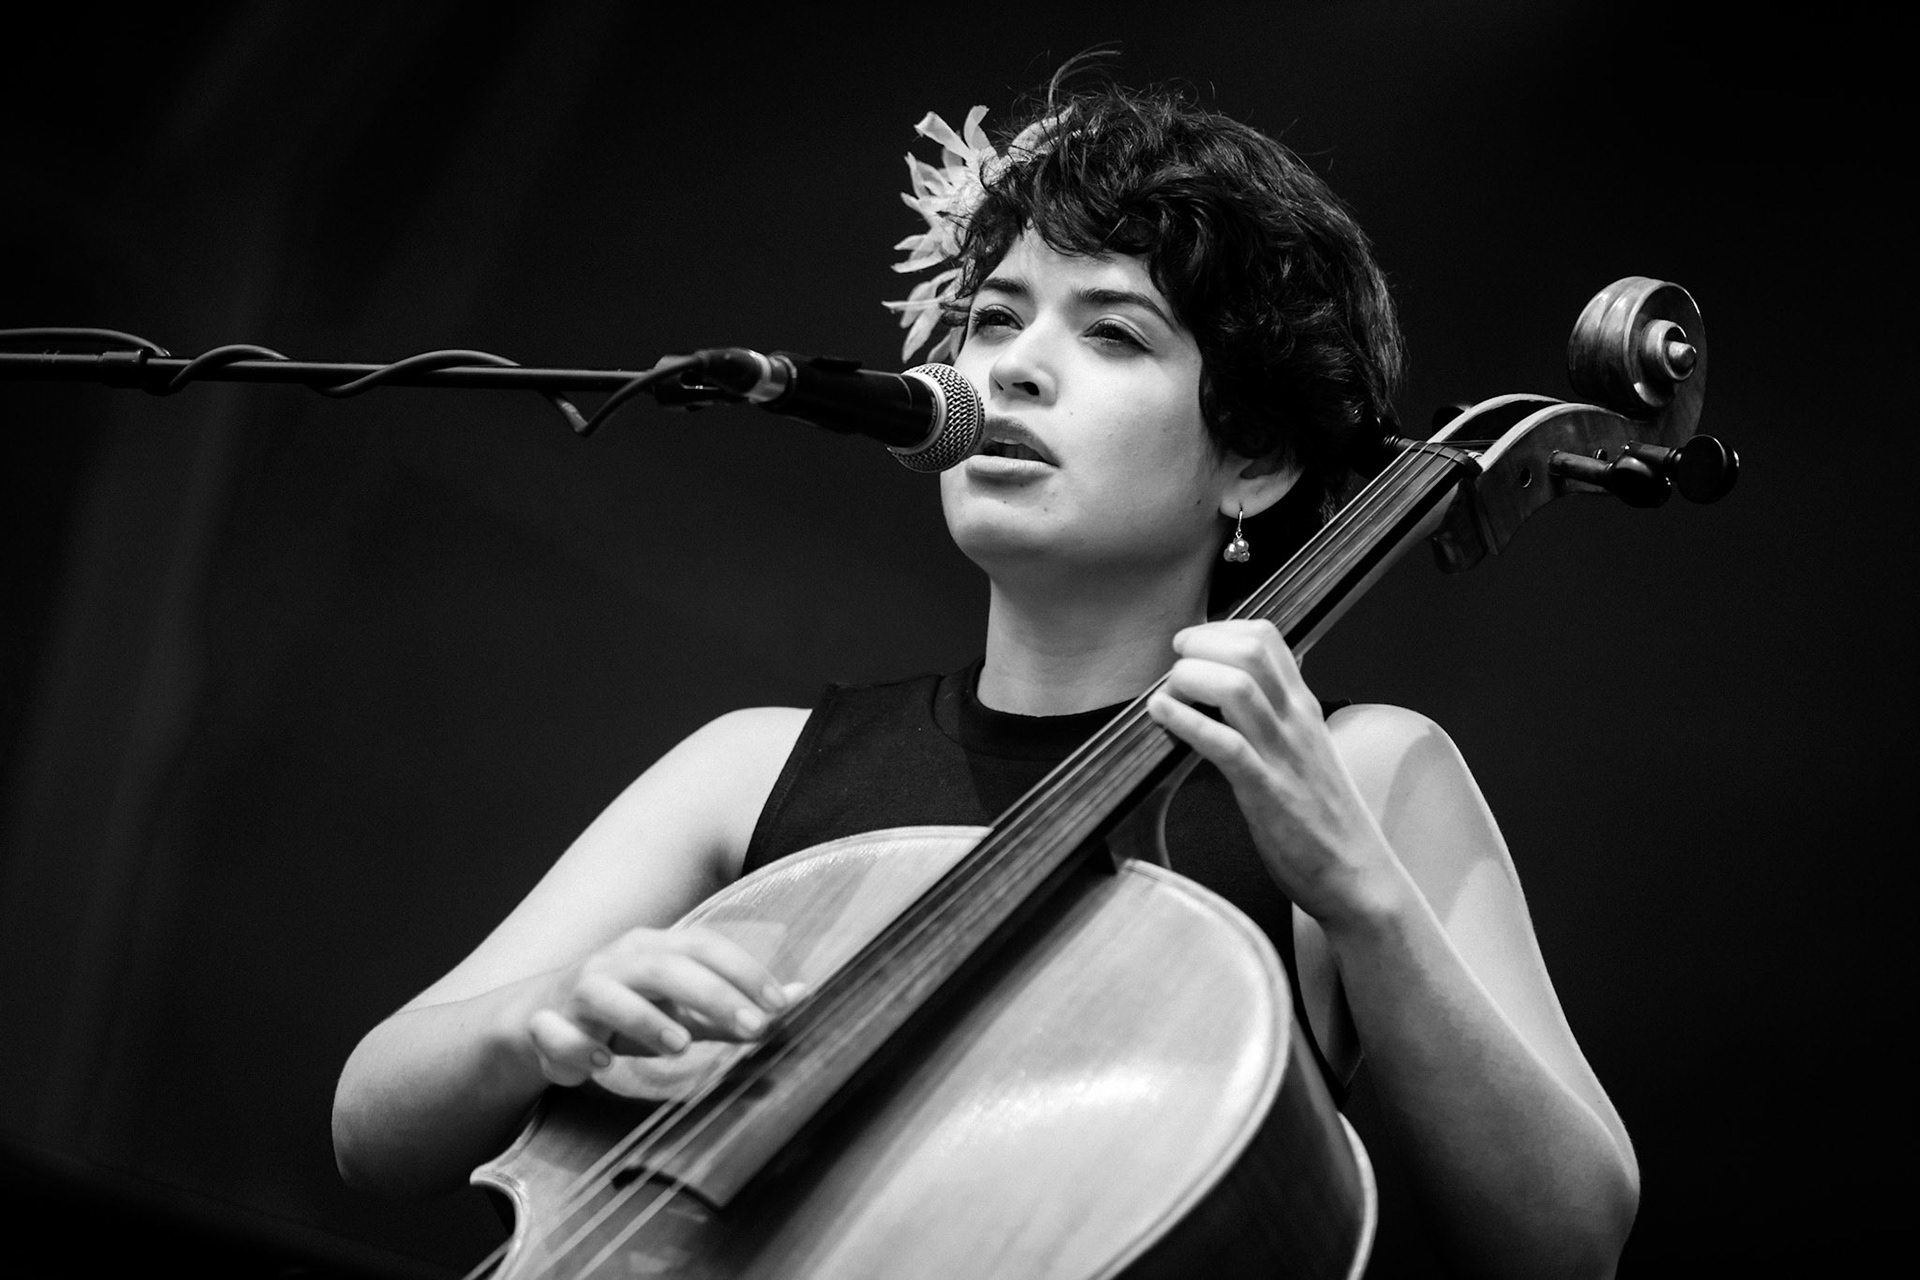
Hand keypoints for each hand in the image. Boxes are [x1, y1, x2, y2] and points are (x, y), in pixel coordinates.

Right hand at [523, 926, 797, 1086]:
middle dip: (712, 995)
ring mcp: (581, 989)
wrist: (542, 1019)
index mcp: (656, 948)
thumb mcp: (683, 1006)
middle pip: (666, 966)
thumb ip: (734, 1004)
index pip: (704, 946)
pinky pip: (556, 1030)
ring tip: (681, 1044)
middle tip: (753, 1027)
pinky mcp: (548, 1024)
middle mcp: (619, 960)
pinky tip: (603, 1063)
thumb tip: (799, 994)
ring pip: (608, 992)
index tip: (780, 1004)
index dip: (744, 970)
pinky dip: (578, 1044)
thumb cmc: (627, 1010)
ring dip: (644, 1017)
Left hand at [1145, 619, 1398, 925]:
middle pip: (1250, 650)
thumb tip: (1224, 697)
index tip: (1192, 646)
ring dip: (1191, 678)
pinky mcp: (1267, 791)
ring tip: (1168, 690)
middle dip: (1202, 645)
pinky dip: (1187, 722)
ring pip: (1237, 687)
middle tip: (1175, 663)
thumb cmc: (1323, 818)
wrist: (1358, 875)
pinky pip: (1225, 744)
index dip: (1221, 629)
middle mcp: (1296, 721)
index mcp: (1303, 708)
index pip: (1268, 638)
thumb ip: (1271, 720)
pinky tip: (1161, 715)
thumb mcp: (1303, 751)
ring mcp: (1283, 754)